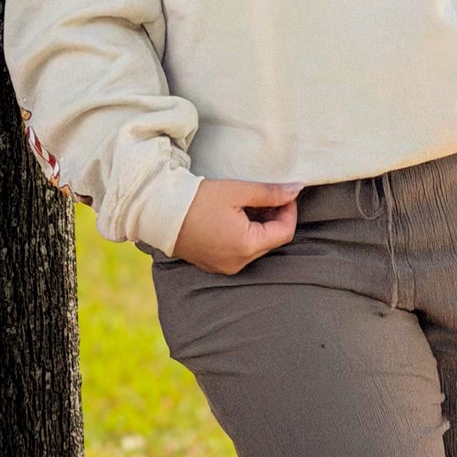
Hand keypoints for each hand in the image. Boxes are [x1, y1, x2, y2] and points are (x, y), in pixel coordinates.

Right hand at [170, 176, 304, 273]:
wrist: (159, 213)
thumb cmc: (198, 199)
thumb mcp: (237, 191)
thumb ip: (270, 192)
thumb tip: (297, 189)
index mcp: (246, 246)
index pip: (285, 232)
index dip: (289, 210)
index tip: (284, 193)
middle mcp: (238, 263)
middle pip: (271, 241)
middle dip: (274, 217)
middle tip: (267, 195)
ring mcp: (225, 267)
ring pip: (256, 247)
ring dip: (259, 226)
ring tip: (249, 203)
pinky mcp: (214, 265)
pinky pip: (240, 252)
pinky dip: (245, 235)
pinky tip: (235, 216)